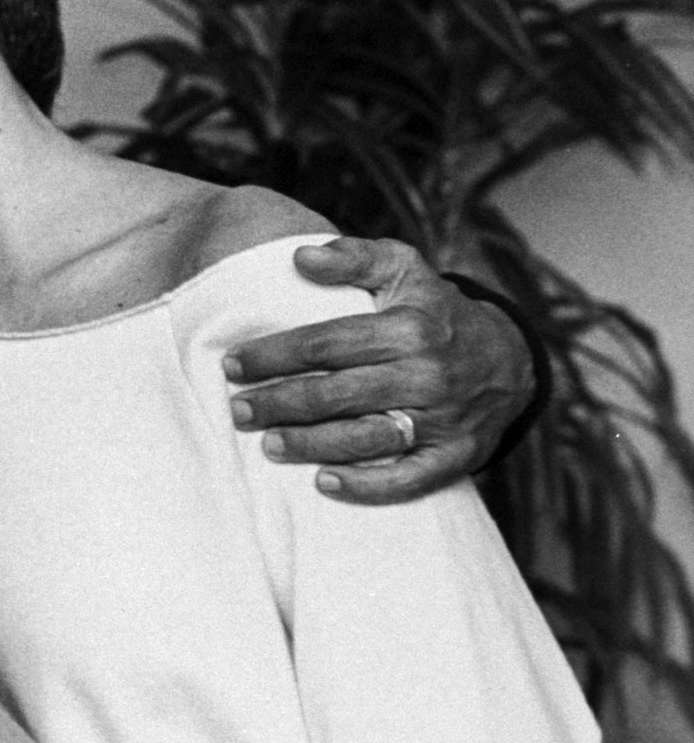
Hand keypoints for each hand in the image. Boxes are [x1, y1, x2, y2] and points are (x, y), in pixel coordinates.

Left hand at [222, 236, 534, 503]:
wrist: (509, 358)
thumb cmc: (434, 311)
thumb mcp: (404, 269)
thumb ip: (353, 257)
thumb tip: (300, 257)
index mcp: (409, 328)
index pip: (327, 344)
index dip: (275, 355)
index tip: (233, 364)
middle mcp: (426, 375)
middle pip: (338, 393)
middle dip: (280, 403)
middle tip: (237, 410)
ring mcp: (442, 419)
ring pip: (366, 438)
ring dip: (311, 445)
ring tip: (267, 444)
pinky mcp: (455, 456)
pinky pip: (409, 478)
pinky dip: (367, 485)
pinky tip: (325, 483)